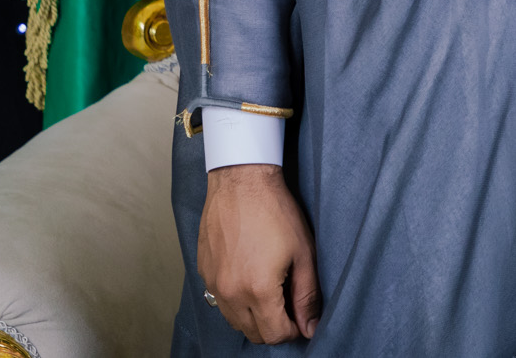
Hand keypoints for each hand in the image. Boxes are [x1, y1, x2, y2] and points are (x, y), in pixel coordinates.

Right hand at [198, 163, 319, 342]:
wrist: (241, 181)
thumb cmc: (274, 210)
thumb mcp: (303, 252)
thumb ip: (307, 295)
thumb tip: (311, 325)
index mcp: (257, 290)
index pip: (275, 334)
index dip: (293, 330)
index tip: (301, 319)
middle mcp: (230, 292)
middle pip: (253, 333)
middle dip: (274, 327)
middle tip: (289, 306)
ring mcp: (213, 283)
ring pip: (234, 321)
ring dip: (254, 316)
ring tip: (272, 292)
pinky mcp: (203, 272)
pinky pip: (220, 301)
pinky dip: (237, 301)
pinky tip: (251, 279)